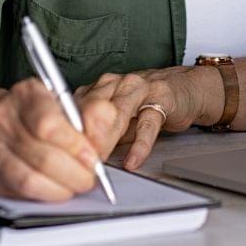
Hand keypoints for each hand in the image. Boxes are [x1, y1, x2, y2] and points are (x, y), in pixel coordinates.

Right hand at [0, 78, 119, 201]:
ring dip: (60, 189)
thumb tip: (105, 131)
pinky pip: (18, 193)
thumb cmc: (34, 113)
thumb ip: (91, 115)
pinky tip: (54, 189)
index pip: (49, 124)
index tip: (93, 158)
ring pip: (29, 179)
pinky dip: (42, 196)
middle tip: (89, 178)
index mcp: (26, 93)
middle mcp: (2, 117)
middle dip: (74, 174)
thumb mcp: (64, 103)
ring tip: (74, 185)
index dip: (75, 146)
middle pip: (42, 156)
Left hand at [75, 67, 215, 170]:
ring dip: (106, 139)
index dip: (68, 132)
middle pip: (93, 108)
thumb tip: (75, 158)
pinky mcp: (161, 99)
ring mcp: (139, 88)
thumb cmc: (145, 105)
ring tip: (100, 161)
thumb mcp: (116, 120)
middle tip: (78, 162)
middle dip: (84, 137)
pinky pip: (148, 123)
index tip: (62, 155)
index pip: (76, 107)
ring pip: (117, 113)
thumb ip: (98, 134)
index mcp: (100, 87)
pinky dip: (140, 145)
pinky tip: (133, 160)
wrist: (182, 89)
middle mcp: (116, 83)